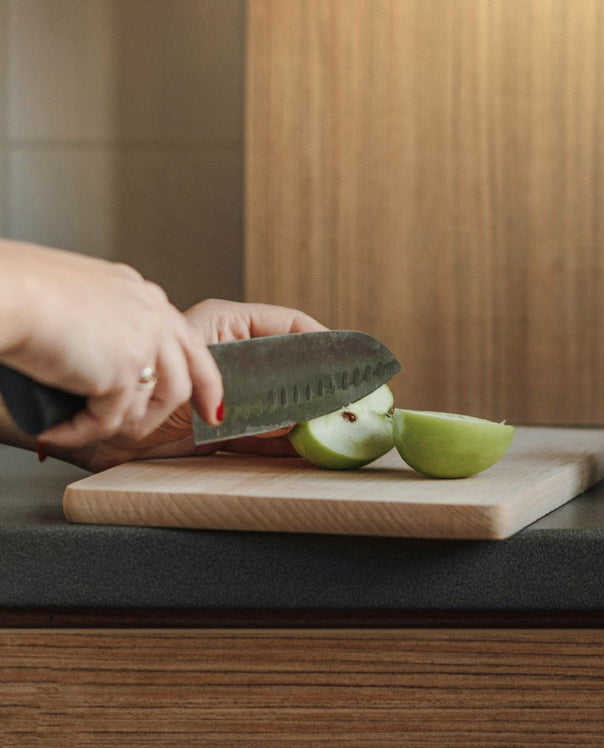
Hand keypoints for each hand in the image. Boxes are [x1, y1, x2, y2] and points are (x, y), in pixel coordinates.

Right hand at [0, 241, 221, 449]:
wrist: (12, 292)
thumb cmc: (25, 288)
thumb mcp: (81, 294)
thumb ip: (102, 317)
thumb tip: (94, 346)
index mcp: (142, 295)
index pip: (187, 341)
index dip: (202, 376)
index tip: (211, 404)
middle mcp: (152, 316)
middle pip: (185, 376)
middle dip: (177, 412)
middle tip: (152, 433)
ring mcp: (144, 343)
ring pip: (151, 404)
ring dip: (116, 424)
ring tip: (82, 427)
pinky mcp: (122, 373)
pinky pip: (108, 421)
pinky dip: (78, 432)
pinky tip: (54, 430)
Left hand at [65, 298, 328, 471]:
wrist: (82, 419)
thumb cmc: (130, 377)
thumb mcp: (200, 374)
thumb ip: (249, 391)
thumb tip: (295, 417)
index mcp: (225, 325)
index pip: (290, 325)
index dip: (325, 341)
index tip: (352, 358)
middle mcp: (230, 357)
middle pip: (291, 366)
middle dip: (322, 383)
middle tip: (353, 396)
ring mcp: (225, 393)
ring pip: (279, 401)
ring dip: (306, 415)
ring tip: (337, 425)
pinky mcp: (216, 429)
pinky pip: (259, 433)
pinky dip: (282, 441)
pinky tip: (305, 447)